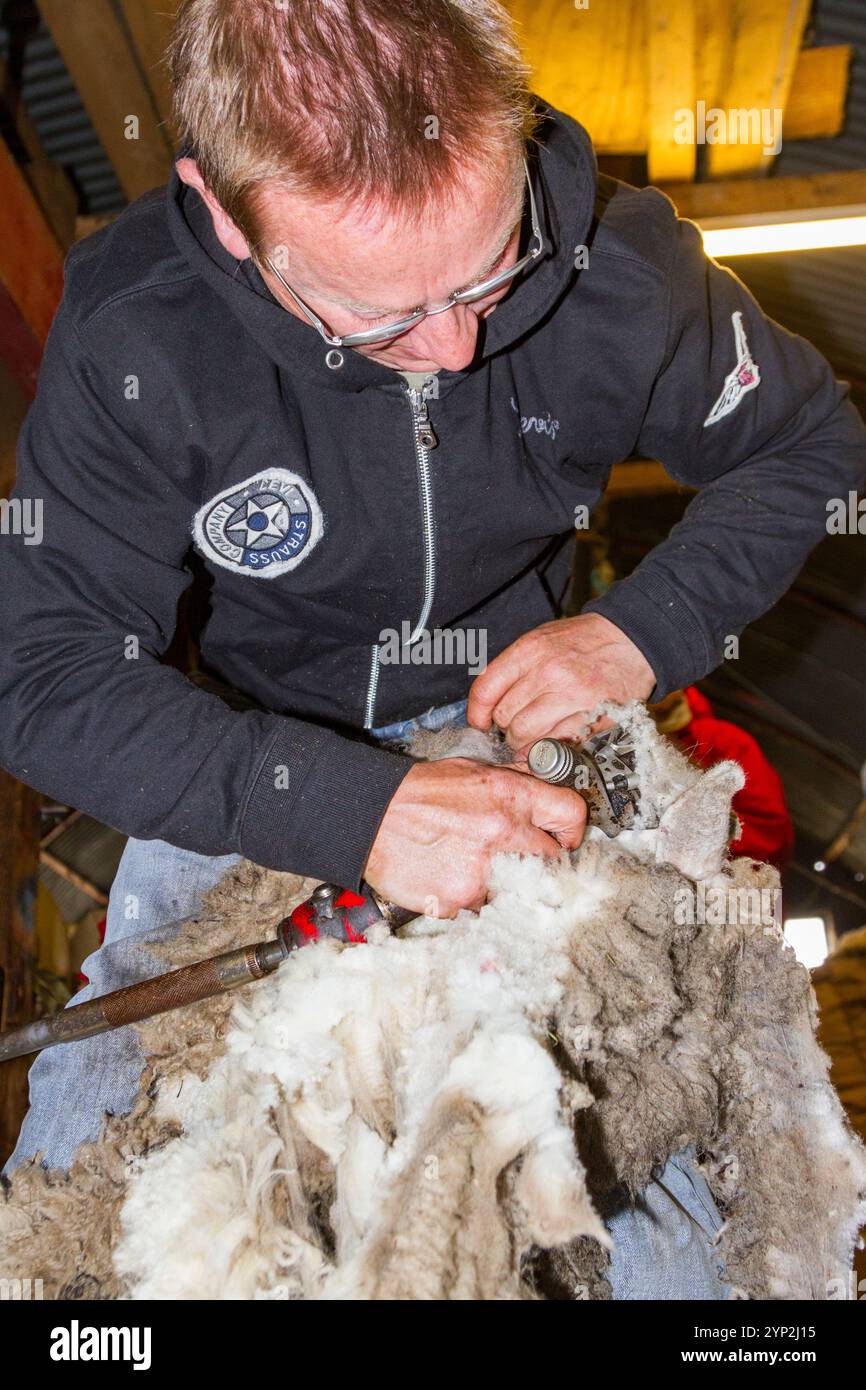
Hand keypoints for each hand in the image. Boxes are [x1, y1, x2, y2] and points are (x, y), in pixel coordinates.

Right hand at [363, 757, 586, 916]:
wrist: (368, 816)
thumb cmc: (418, 792)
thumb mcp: (472, 770)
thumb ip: (514, 781)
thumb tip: (546, 788)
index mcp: (511, 795)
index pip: (572, 813)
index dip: (572, 830)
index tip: (562, 840)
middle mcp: (504, 833)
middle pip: (554, 861)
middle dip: (540, 863)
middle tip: (518, 861)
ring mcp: (483, 871)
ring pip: (520, 890)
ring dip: (505, 885)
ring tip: (473, 867)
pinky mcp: (461, 900)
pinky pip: (484, 907)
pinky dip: (472, 899)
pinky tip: (451, 878)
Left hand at [467, 613, 654, 750]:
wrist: (634, 640)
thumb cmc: (585, 641)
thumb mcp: (543, 639)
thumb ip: (514, 667)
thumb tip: (489, 702)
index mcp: (530, 650)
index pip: (486, 689)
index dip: (477, 714)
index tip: (481, 723)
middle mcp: (548, 672)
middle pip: (505, 716)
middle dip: (504, 729)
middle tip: (512, 730)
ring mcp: (572, 695)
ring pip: (526, 734)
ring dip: (523, 743)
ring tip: (530, 739)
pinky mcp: (592, 715)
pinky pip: (557, 742)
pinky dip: (549, 747)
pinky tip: (551, 741)